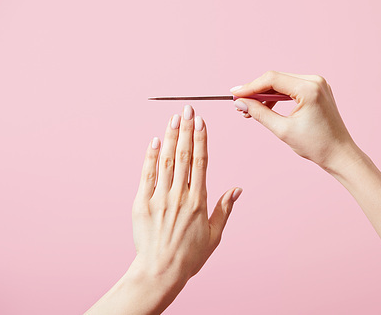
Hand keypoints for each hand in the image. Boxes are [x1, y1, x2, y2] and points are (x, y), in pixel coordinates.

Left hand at [131, 105, 241, 311]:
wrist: (160, 271)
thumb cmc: (189, 255)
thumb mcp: (214, 235)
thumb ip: (225, 209)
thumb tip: (238, 189)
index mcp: (198, 201)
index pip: (200, 162)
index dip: (201, 139)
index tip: (201, 121)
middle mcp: (179, 196)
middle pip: (183, 155)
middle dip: (186, 129)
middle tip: (187, 109)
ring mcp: (159, 198)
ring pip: (166, 161)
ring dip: (169, 137)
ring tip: (174, 118)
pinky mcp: (142, 204)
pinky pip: (147, 175)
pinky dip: (150, 157)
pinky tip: (154, 141)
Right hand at [231, 71, 361, 172]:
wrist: (339, 154)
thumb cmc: (316, 145)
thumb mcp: (283, 130)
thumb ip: (259, 113)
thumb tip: (241, 103)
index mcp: (309, 88)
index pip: (272, 79)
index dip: (250, 86)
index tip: (234, 94)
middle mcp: (315, 81)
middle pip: (276, 79)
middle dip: (255, 90)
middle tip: (239, 103)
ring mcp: (317, 84)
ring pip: (282, 83)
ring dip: (265, 94)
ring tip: (249, 110)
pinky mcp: (317, 91)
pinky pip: (291, 88)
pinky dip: (277, 96)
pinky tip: (265, 107)